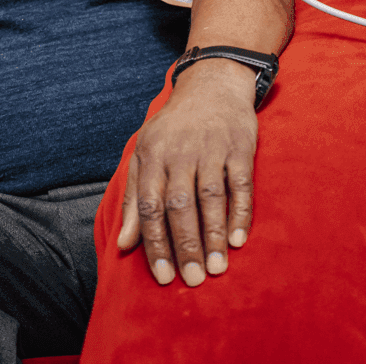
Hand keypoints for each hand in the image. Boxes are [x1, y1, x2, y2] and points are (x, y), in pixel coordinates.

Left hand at [117, 58, 258, 287]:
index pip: (150, 206)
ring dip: (213, 236)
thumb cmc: (174, 128)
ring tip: (215, 268)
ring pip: (211, 198)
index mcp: (152, 156)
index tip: (163, 276)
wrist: (212, 84)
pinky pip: (241, 184)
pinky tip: (238, 240)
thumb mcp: (145, 154)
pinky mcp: (240, 146)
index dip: (155, 244)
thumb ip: (133, 199)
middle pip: (180, 206)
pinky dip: (240, 213)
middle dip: (185, 246)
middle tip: (191, 280)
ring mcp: (211, 148)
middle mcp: (180, 152)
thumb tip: (124, 244)